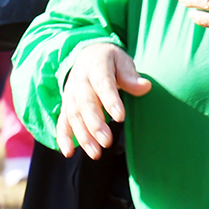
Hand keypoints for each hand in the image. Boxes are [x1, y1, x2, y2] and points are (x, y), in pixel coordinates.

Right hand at [57, 41, 150, 158]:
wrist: (87, 55)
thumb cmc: (111, 61)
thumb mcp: (122, 61)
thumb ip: (131, 76)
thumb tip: (145, 87)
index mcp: (96, 66)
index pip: (103, 84)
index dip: (110, 101)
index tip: (120, 117)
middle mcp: (79, 81)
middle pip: (86, 104)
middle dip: (95, 124)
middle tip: (107, 141)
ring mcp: (70, 94)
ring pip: (74, 116)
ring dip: (83, 136)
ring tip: (95, 153)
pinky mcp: (66, 105)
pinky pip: (62, 121)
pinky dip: (63, 137)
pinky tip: (69, 152)